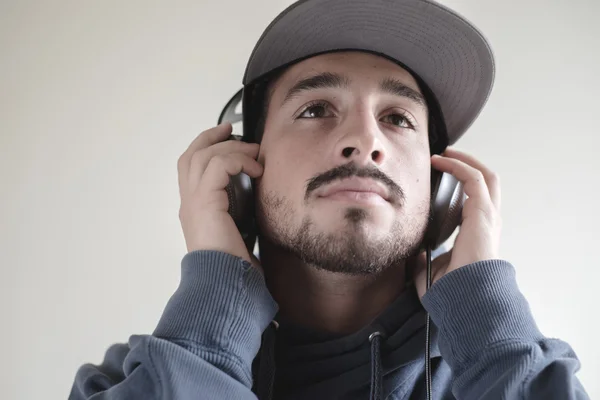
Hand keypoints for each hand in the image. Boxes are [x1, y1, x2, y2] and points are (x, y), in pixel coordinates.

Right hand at [177, 123, 262, 266]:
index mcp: (195, 211)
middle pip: (190, 156)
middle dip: (210, 138)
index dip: (206, 148)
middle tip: (232, 130)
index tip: (227, 137)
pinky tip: (256, 169)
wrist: (225, 285)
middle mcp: (189, 204)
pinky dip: (238, 161)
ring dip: (230, 148)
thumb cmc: (232, 269)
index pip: (191, 169)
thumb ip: (241, 216)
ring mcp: (194, 202)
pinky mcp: (205, 203)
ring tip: (253, 152)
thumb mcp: (238, 235)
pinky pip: (218, 165)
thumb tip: (261, 204)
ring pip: (202, 156)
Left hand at [412, 148, 501, 298]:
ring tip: (444, 153)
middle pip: (487, 183)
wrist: (465, 300)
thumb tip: (414, 251)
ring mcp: (488, 216)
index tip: (439, 175)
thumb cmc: (452, 291)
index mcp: (477, 234)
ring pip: (485, 176)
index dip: (460, 185)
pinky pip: (474, 179)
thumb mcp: (432, 270)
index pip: (474, 201)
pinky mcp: (483, 213)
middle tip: (445, 156)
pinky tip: (441, 160)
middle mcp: (487, 222)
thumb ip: (425, 258)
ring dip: (464, 161)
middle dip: (468, 165)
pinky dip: (459, 165)